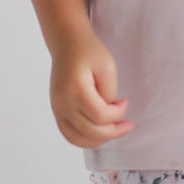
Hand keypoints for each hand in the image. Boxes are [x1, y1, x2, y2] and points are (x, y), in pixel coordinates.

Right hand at [49, 31, 132, 148]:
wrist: (67, 43)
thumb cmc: (88, 51)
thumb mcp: (107, 67)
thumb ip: (109, 93)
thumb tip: (109, 114)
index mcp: (75, 90)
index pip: (100, 116)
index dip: (118, 114)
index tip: (125, 102)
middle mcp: (62, 103)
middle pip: (90, 131)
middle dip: (113, 131)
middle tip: (127, 125)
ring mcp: (57, 109)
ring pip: (77, 139)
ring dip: (99, 140)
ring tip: (113, 131)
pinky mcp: (57, 111)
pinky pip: (69, 134)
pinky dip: (84, 139)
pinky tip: (99, 133)